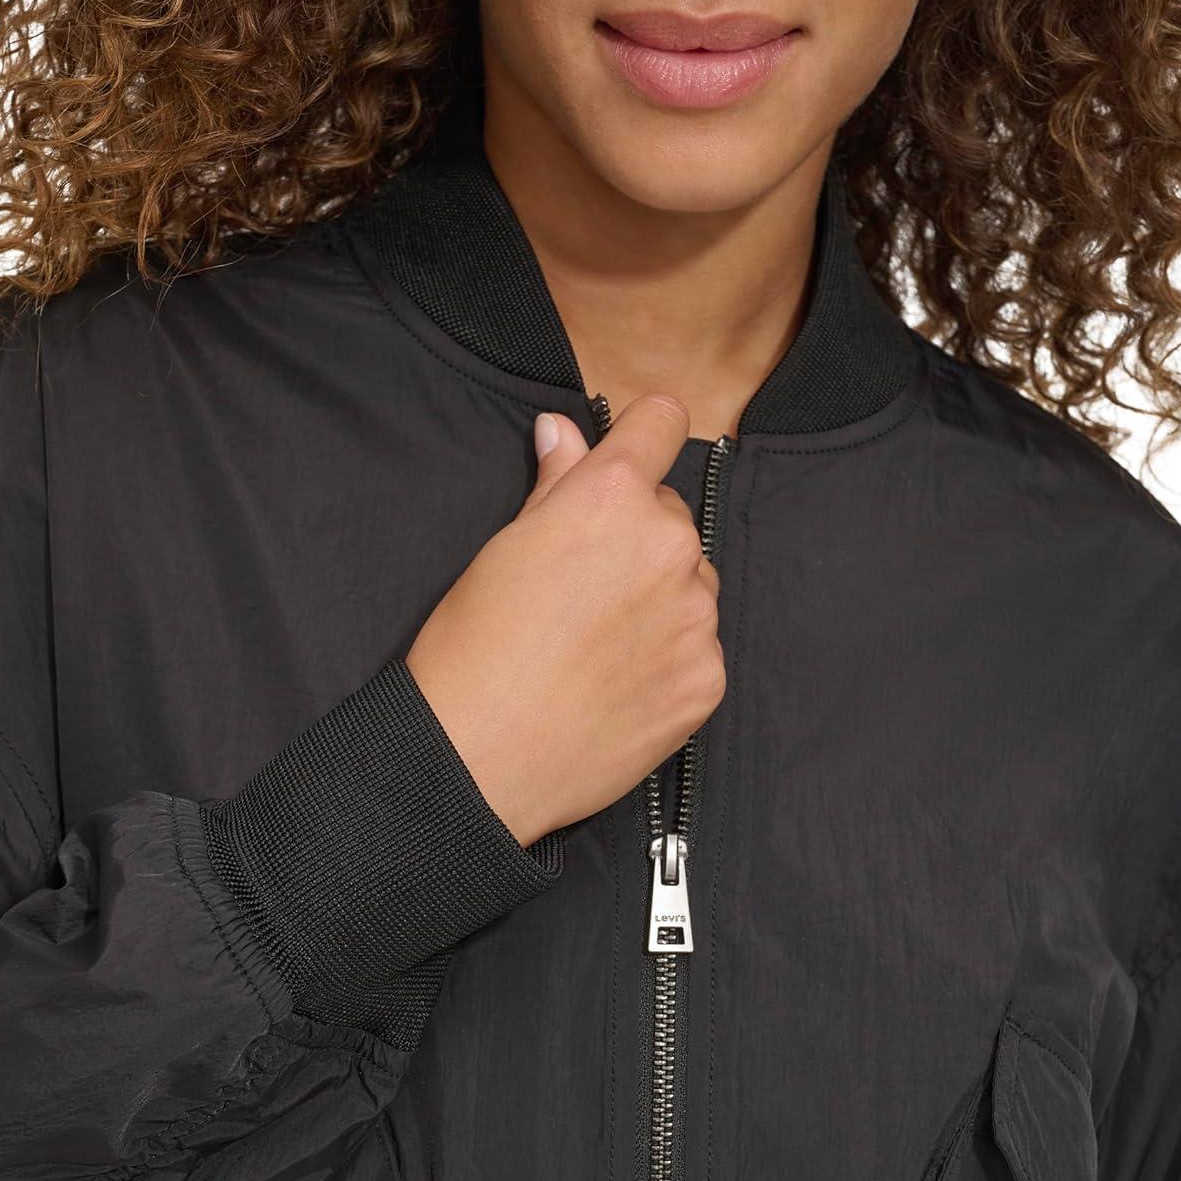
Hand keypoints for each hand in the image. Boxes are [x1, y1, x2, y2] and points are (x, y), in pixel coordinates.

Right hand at [405, 394, 723, 846]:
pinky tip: (615, 685)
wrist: (481, 757)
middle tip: (582, 588)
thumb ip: (554, 484)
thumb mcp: (502, 549)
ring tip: (596, 646)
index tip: (628, 458)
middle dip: (635, 537)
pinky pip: (698, 647)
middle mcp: (668, 545)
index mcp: (612, 498)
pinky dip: (666, 659)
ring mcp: (696, 616)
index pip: (663, 422)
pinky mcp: (707, 678)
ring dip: (657, 599)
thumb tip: (564, 431)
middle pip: (669, 515)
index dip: (642, 435)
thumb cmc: (473, 649)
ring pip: (689, 583)